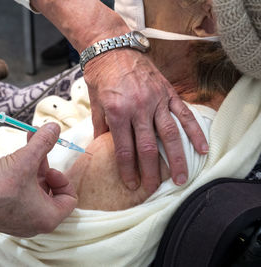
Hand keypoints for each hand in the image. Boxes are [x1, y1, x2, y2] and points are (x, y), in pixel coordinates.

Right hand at [0, 123, 76, 236]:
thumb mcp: (26, 160)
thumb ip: (44, 142)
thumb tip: (55, 127)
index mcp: (47, 218)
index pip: (69, 199)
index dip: (63, 179)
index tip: (49, 167)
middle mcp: (34, 223)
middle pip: (50, 192)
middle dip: (44, 166)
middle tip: (37, 147)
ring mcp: (17, 220)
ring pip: (33, 191)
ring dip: (31, 167)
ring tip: (25, 145)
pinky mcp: (2, 214)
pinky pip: (18, 194)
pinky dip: (18, 176)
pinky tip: (10, 160)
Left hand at [84, 49, 207, 192]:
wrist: (112, 48)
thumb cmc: (101, 76)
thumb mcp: (95, 103)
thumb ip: (101, 127)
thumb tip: (101, 146)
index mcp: (118, 113)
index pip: (125, 149)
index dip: (128, 170)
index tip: (132, 185)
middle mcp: (139, 108)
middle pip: (147, 148)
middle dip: (151, 173)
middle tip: (155, 190)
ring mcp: (156, 100)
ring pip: (169, 135)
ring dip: (176, 159)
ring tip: (181, 178)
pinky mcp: (168, 92)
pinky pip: (183, 114)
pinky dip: (194, 132)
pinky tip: (201, 148)